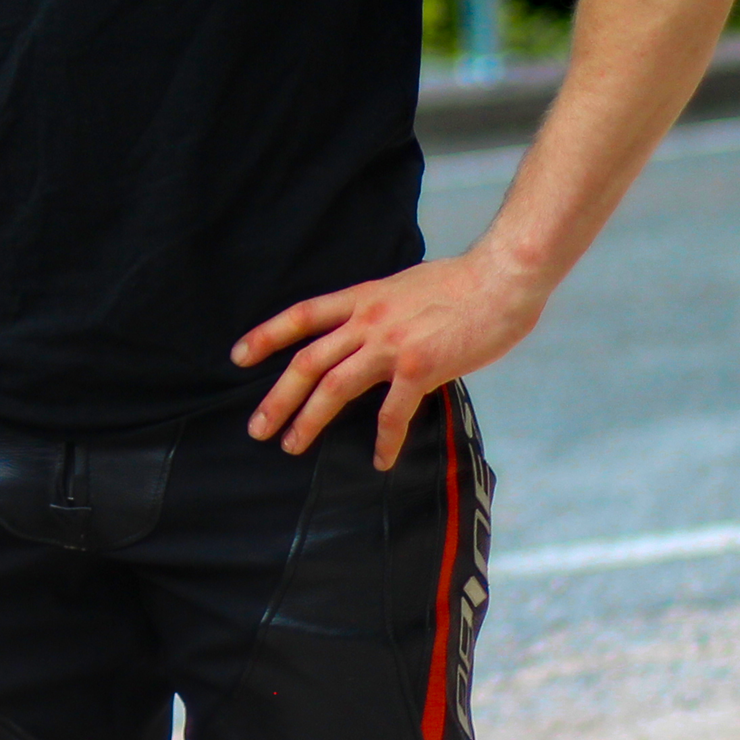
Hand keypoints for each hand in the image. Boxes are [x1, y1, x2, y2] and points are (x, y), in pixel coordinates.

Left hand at [230, 251, 548, 468]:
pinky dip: (384, 440)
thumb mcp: (406, 286)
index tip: (238, 356)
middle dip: (278, 396)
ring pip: (334, 386)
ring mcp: (392, 344)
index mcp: (363, 297)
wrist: (501, 278)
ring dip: (309, 419)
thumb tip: (372, 329)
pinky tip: (380, 460)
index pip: (302, 315)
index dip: (267, 335)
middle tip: (257, 427)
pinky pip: (393, 413)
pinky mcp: (420, 367)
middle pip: (308, 360)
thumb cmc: (463, 283)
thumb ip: (383, 308)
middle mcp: (369, 320)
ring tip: (292, 446)